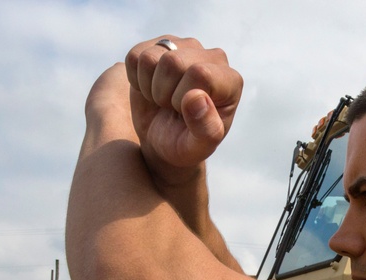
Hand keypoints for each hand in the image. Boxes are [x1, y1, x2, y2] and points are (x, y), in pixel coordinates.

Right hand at [125, 36, 242, 185]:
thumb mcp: (198, 147)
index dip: (182, 98)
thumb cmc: (186, 144)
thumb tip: (196, 96)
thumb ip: (205, 129)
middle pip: (172, 62)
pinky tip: (150, 90)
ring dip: (149, 87)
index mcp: (231, 81)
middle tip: (171, 109)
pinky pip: (135, 56)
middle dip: (164, 94)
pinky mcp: (160, 45)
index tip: (185, 114)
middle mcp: (212, 57)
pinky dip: (136, 80)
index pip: (199, 73)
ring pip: (151, 57)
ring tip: (162, 100)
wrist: (164, 140)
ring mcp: (186, 47)